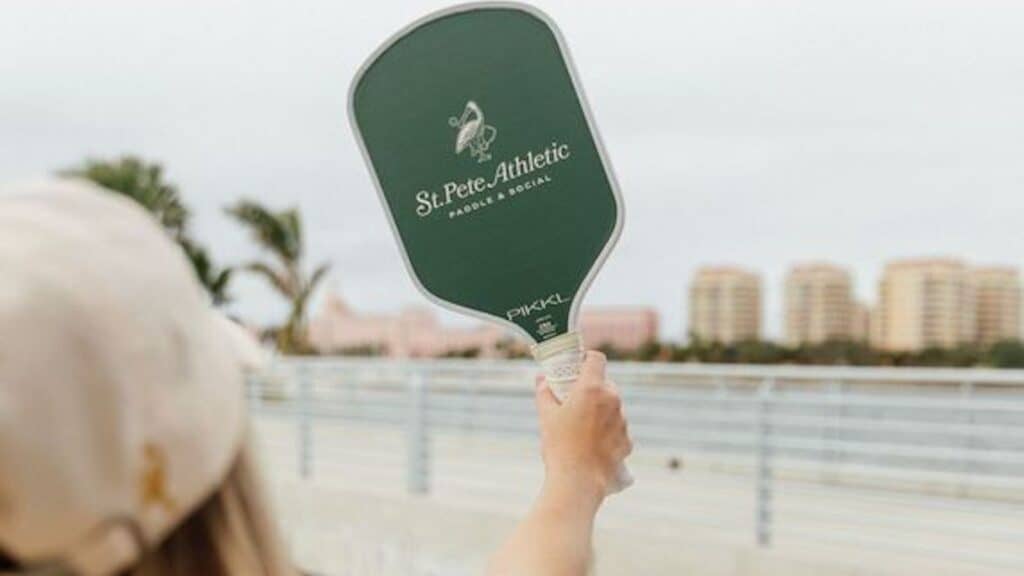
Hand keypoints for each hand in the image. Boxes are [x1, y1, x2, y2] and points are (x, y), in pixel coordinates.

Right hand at [534, 351, 632, 503]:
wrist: (577, 482)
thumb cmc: (559, 447)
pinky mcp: (627, 441)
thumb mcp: (546, 416)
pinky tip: (592, 444)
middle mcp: (612, 401)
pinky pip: (617, 429)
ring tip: (582, 427)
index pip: (596, 359)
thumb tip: (541, 379)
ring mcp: (622, 422)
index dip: (587, 359)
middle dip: (592, 389)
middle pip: (606, 384)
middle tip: (574, 400)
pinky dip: (608, 431)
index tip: (577, 366)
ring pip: (613, 407)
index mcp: (592, 389)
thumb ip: (544, 392)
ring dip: (601, 411)